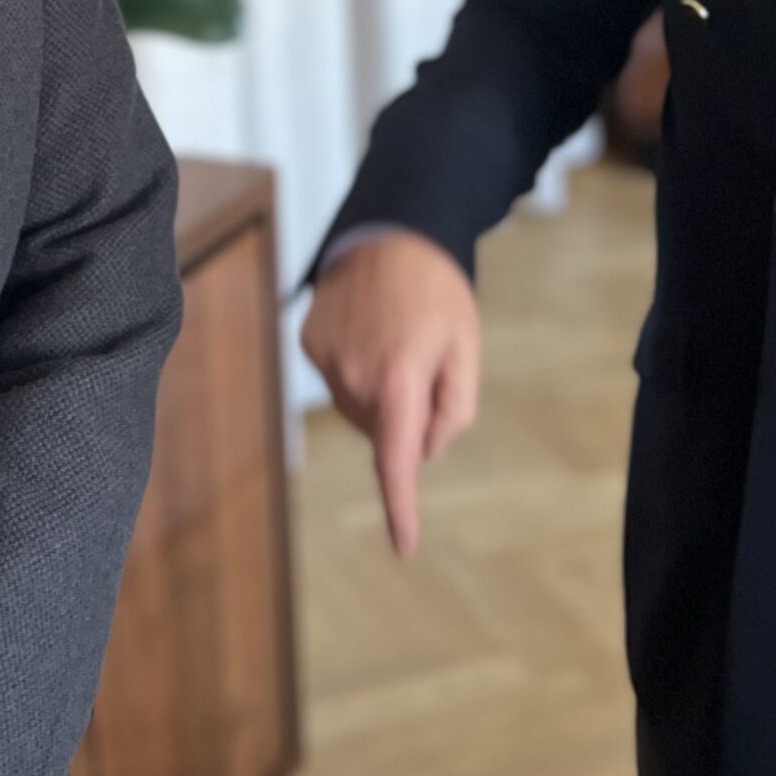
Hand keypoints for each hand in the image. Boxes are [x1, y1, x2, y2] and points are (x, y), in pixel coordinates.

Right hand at [300, 229, 480, 555]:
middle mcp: (354, 376)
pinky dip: (355, 368)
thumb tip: (423, 449)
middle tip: (425, 361)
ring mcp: (325, 359)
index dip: (401, 507)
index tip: (405, 546)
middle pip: (382, 431)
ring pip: (357, 407)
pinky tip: (369, 328)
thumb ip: (453, 410)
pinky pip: (337, 378)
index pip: (397, 461)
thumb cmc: (438, 291)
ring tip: (396, 337)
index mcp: (399, 378)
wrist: (390, 229)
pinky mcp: (308, 342)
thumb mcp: (466, 348)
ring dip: (378, 391)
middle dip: (404, 414)